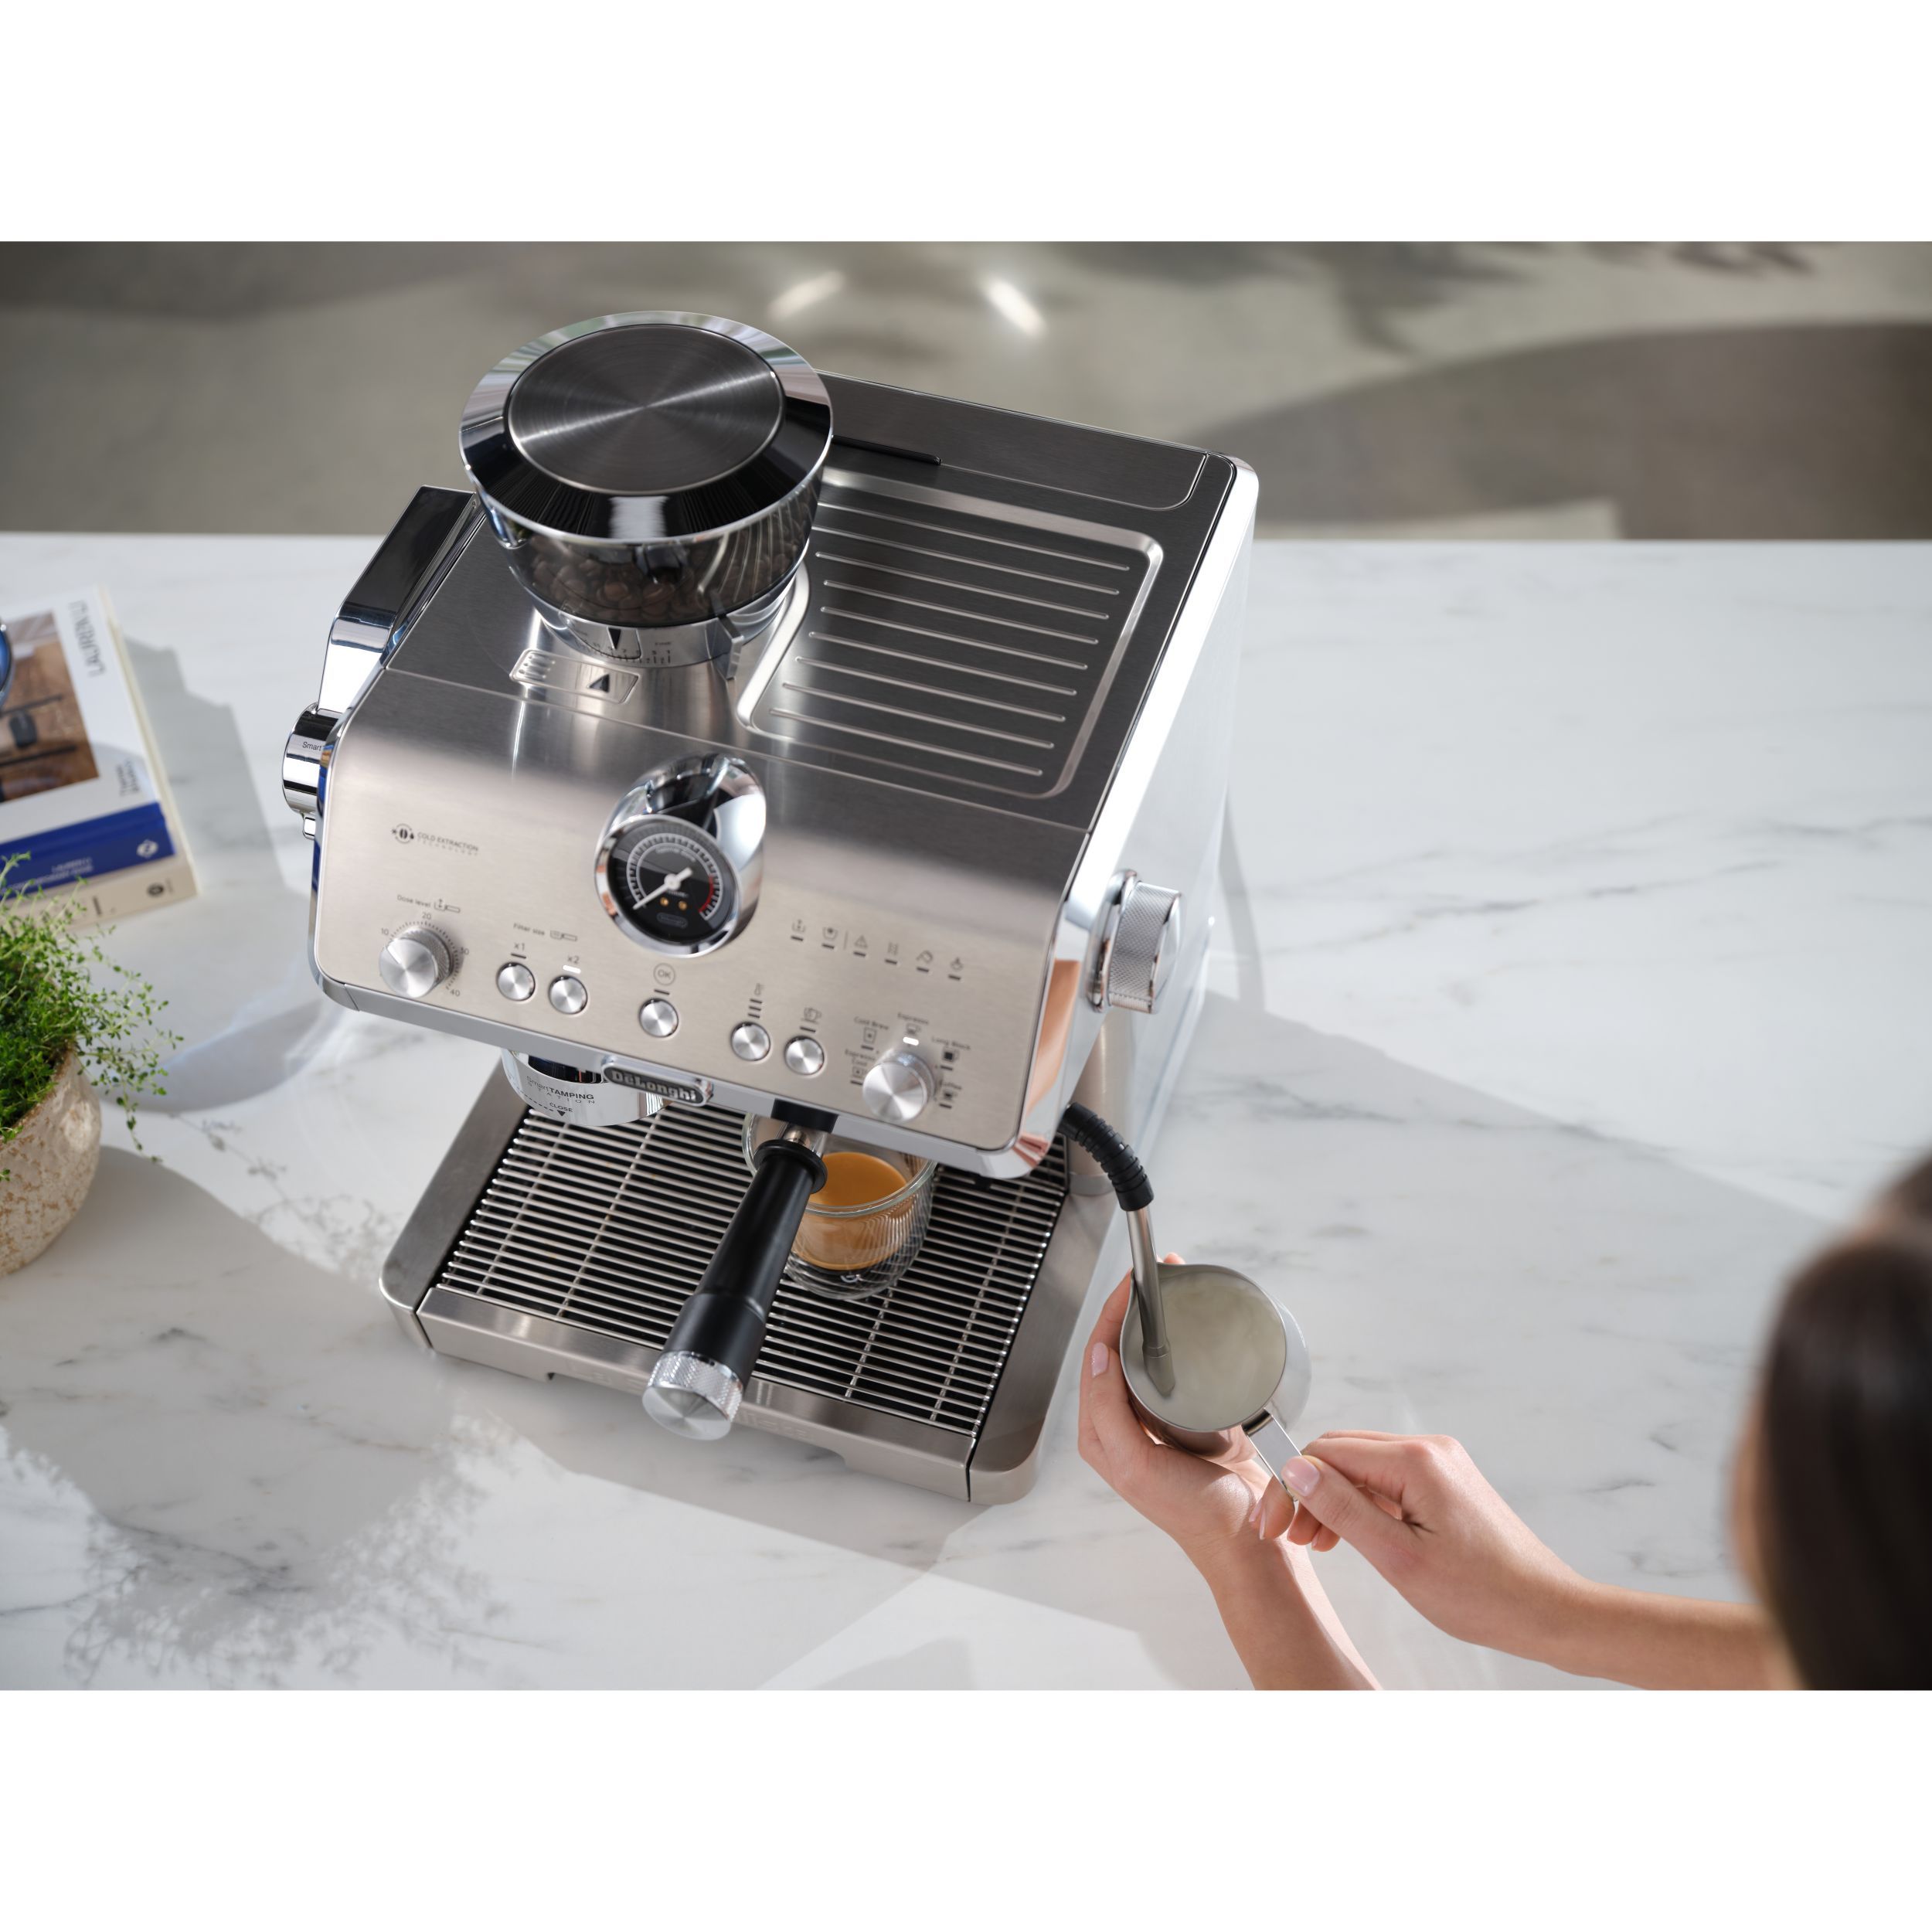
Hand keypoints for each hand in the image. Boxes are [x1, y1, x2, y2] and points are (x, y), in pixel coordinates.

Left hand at [1077, 1265, 1269, 1565]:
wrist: (1248, 1542)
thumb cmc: (1195, 1513)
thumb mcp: (1137, 1464)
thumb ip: (1109, 1413)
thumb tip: (1097, 1357)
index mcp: (1101, 1434)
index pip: (1097, 1358)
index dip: (1109, 1315)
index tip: (1129, 1284)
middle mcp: (1125, 1425)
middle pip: (1120, 1351)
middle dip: (1132, 1310)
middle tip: (1154, 1278)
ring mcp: (1160, 1422)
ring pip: (1150, 1357)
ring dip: (1159, 1323)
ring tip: (1174, 1291)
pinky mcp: (1193, 1422)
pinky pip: (1181, 1373)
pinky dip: (1185, 1345)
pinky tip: (1197, 1328)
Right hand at [1264, 1431, 1587, 1655]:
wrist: (1545, 1610)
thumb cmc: (1482, 1595)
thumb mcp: (1398, 1558)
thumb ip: (1343, 1508)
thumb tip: (1297, 1468)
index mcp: (1417, 1461)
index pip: (1327, 1452)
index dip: (1290, 1486)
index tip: (1272, 1526)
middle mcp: (1429, 1449)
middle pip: (1341, 1453)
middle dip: (1307, 1491)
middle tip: (1287, 1537)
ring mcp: (1440, 1463)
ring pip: (1362, 1467)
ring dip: (1331, 1499)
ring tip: (1315, 1543)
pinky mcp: (1445, 1482)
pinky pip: (1387, 1480)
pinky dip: (1360, 1504)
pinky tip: (1349, 1536)